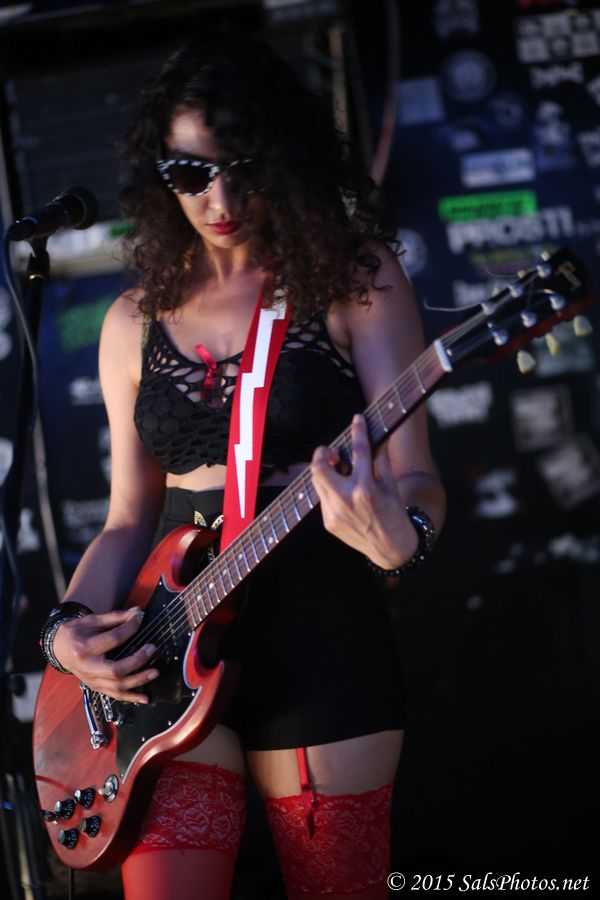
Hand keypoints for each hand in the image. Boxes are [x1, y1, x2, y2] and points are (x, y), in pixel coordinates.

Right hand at [52, 607, 158, 702]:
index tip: (140, 619)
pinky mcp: (95, 687)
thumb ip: (114, 617)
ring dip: (138, 680)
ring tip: (154, 672)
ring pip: (117, 686)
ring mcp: (91, 680)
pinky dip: (131, 698)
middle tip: (151, 649)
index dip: (130, 628)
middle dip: (137, 661)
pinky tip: (145, 697)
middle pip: (115, 670)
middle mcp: (88, 667)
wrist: (59, 648)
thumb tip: (137, 612)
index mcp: (85, 648)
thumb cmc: (75, 632)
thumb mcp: (91, 621)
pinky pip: (115, 695)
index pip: (113, 639)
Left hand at [310, 414, 418, 567]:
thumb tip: (376, 438)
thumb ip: (380, 460)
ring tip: (338, 469)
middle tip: (333, 451)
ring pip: (317, 482)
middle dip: (322, 453)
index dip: (358, 432)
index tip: (357, 420)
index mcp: (366, 488)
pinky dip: (330, 490)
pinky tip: (342, 491)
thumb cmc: (394, 514)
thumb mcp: (391, 485)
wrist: (391, 549)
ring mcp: (334, 512)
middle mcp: (346, 499)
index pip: (359, 452)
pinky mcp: (329, 522)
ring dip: (325, 471)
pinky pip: (323, 498)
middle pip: (319, 467)